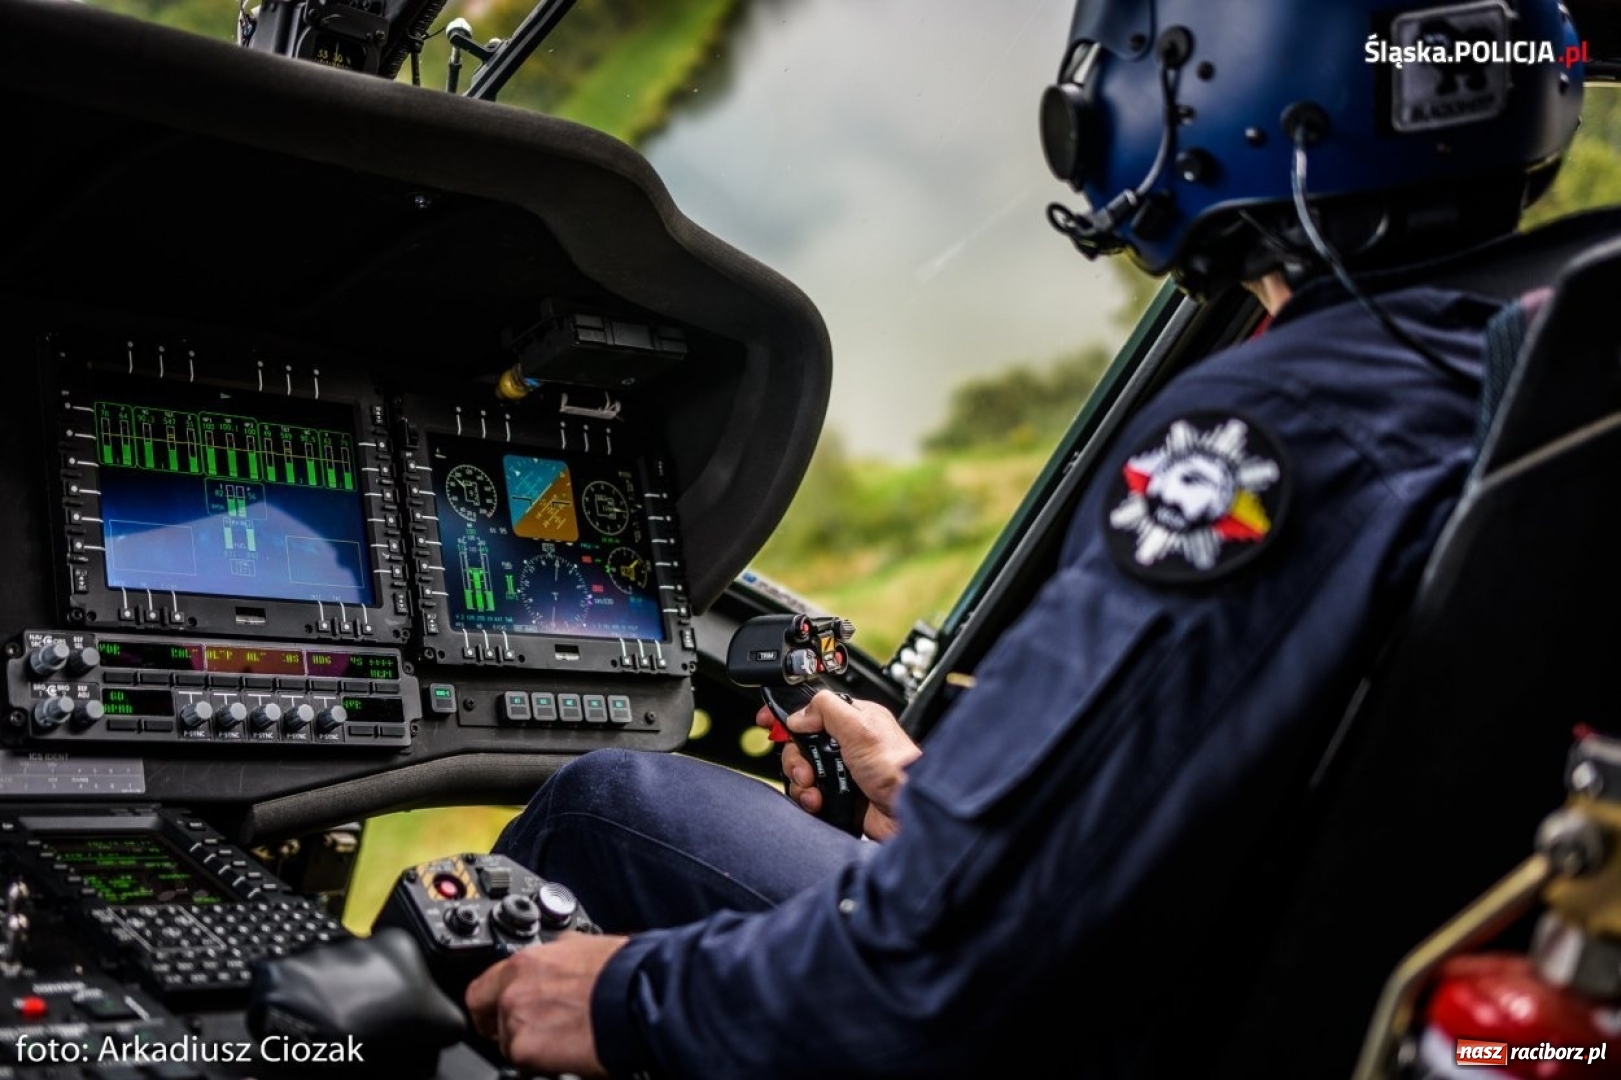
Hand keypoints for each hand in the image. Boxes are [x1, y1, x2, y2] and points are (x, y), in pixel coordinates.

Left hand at [465, 930, 628, 1077]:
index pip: (479, 990)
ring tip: (563, 1040)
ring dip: (531, 1045)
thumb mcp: (581, 946)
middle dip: (511, 1028)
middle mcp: (513, 990)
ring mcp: (516, 1021)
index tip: (495, 1016)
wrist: (638, 995)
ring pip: (510, 1044)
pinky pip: (524, 1064)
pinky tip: (567, 1053)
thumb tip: (556, 959)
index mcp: (525, 963)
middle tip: (537, 1033)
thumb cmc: (622, 971)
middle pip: (494, 1020)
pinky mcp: (526, 1051)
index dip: (488, 1007)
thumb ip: (555, 956)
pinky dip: (543, 1063)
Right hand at [754, 692, 919, 840]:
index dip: (786, 715)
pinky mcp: (837, 796)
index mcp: (852, 721)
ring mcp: (840, 772)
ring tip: (815, 789)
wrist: (907, 813)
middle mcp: (845, 745)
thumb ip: (826, 710)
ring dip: (800, 781)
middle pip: (799, 744)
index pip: (812, 711)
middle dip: (795, 757)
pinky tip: (819, 802)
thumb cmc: (897, 769)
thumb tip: (799, 714)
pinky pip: (808, 794)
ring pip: (801, 771)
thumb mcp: (860, 726)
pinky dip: (808, 799)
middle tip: (806, 768)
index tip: (766, 721)